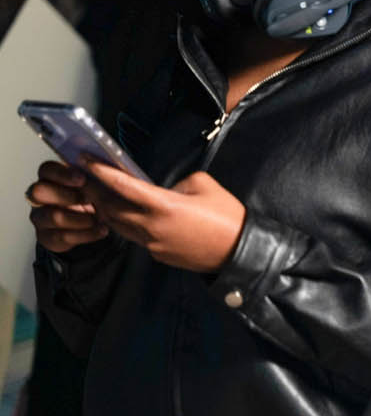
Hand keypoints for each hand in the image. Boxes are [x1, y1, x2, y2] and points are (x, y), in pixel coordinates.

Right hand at [27, 160, 109, 251]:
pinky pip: (61, 236)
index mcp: (51, 177)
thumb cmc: (93, 197)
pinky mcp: (45, 236)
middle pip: (38, 191)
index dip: (62, 173)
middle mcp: (40, 196)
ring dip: (78, 218)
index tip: (82, 179)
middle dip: (64, 195)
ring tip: (99, 219)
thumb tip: (103, 168)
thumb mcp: (96, 184)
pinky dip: (85, 234)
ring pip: (52, 216)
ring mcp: (40, 217)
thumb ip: (94, 176)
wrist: (92, 223)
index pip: (47, 170)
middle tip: (88, 199)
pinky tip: (101, 230)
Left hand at [85, 162, 245, 272]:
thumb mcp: (205, 185)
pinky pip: (136, 237)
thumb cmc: (226, 215)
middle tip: (86, 180)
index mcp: (164, 206)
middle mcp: (152, 227)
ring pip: (119, 226)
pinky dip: (128, 225)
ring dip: (108, 212)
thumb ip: (179, 183)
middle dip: (96, 194)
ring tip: (100, 199)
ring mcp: (153, 243)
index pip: (124, 186)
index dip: (103, 172)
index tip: (86, 161)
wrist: (238, 250)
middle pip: (112, 210)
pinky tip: (131, 217)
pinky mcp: (158, 254)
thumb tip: (167, 189)